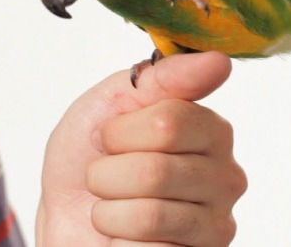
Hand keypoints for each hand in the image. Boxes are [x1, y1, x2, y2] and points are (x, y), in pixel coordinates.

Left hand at [36, 51, 246, 246]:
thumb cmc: (86, 156)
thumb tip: (219, 61)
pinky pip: (150, 240)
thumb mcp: (109, 103)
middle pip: (157, 166)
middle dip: (108, 171)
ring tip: (111, 202)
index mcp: (207, 127)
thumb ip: (162, 79)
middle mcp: (224, 172)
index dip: (120, 132)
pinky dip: (116, 232)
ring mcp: (218, 219)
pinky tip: (123, 231)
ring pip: (151, 208)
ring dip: (108, 204)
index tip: (109, 137)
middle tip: (106, 173)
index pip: (170, 121)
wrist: (66, 212)